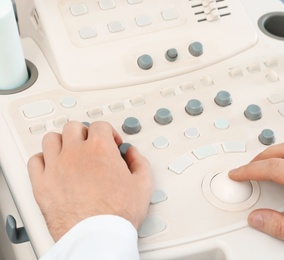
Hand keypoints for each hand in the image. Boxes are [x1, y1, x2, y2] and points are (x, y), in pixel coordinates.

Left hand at [28, 121, 152, 240]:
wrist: (97, 235)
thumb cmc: (117, 213)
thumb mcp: (143, 184)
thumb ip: (139, 162)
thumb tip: (133, 154)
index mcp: (100, 149)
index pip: (100, 126)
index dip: (108, 132)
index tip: (111, 142)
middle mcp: (76, 153)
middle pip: (74, 127)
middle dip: (85, 133)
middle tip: (91, 144)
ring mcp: (56, 167)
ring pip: (51, 139)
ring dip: (62, 141)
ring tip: (70, 151)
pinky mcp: (42, 183)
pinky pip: (35, 161)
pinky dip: (42, 159)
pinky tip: (51, 165)